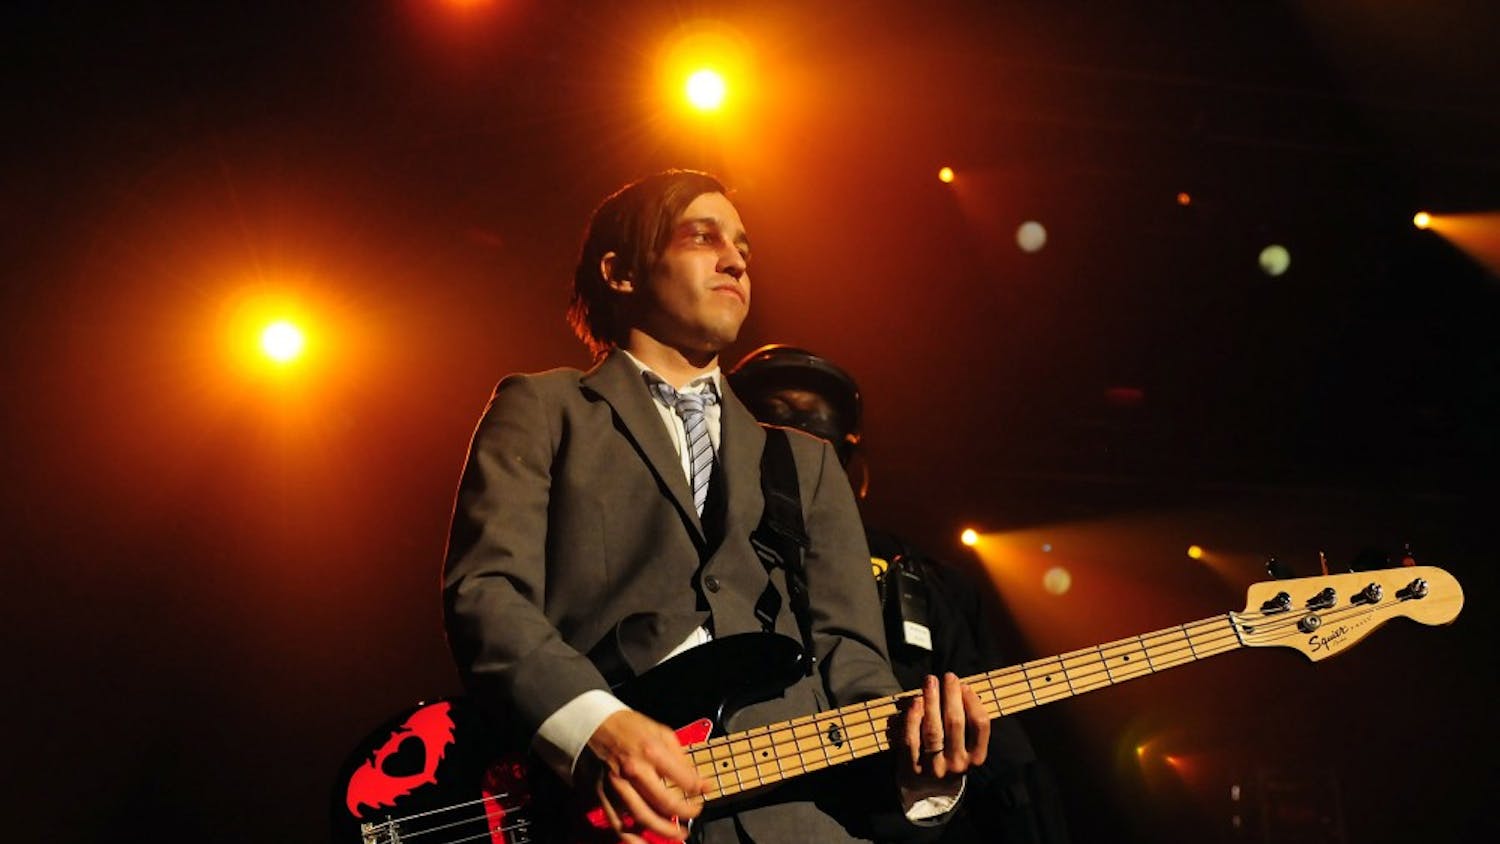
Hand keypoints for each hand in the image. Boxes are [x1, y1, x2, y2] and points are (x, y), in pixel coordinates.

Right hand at [583, 709, 706, 842]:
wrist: (592, 725)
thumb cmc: (628, 727)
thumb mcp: (661, 732)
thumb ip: (680, 757)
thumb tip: (697, 780)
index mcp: (651, 752)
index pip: (684, 779)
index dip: (700, 788)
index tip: (704, 790)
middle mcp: (634, 770)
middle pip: (665, 804)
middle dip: (685, 814)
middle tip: (693, 815)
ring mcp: (616, 785)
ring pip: (642, 818)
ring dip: (663, 831)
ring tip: (676, 834)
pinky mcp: (602, 794)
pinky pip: (617, 823)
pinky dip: (632, 835)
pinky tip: (644, 836)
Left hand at [900, 673, 989, 780]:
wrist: (929, 790)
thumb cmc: (951, 756)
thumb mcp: (967, 746)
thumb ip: (967, 722)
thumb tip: (961, 687)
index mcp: (977, 757)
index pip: (980, 725)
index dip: (973, 702)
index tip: (965, 685)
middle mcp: (958, 764)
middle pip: (955, 723)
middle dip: (951, 695)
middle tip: (948, 676)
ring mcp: (935, 768)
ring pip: (933, 730)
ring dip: (931, 701)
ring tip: (930, 682)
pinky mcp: (913, 769)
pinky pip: (911, 740)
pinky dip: (913, 719)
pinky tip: (915, 702)